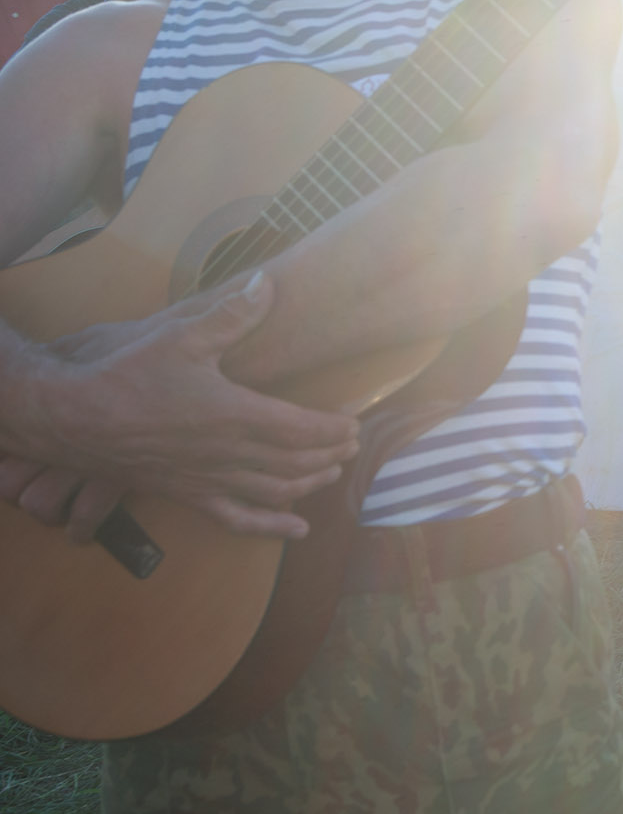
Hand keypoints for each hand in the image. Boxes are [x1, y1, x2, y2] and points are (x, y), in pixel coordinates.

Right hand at [11, 272, 359, 538]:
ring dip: (312, 482)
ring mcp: (210, 478)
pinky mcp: (189, 494)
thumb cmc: (128, 374)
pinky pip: (238, 518)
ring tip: (334, 471)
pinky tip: (298, 530)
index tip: (356, 422)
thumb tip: (265, 282)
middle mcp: (228, 452)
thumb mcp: (181, 336)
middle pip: (297, 461)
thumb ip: (230, 315)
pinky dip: (272, 527)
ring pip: (277, 489)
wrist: (75, 418)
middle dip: (332, 453)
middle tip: (354, 443)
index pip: (302, 428)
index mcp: (235, 414)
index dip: (335, 429)